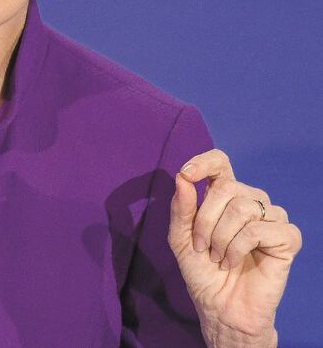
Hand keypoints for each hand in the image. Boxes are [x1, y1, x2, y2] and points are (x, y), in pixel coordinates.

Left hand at [168, 149, 301, 346]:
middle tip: (202, 247)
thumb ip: (181, 207)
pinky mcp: (287, 238)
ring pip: (242, 207)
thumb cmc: (201, 271)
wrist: (219, 306)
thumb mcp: (180, 237)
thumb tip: (181, 178)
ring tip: (218, 257)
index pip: (220, 162)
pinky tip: (233, 262)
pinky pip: (259, 229)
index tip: (186, 174)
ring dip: (220, 237)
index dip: (203, 162)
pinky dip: (238, 247)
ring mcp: (271, 218)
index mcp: (224, 195)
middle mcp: (250, 201)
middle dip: (204, 220)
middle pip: (226, 187)